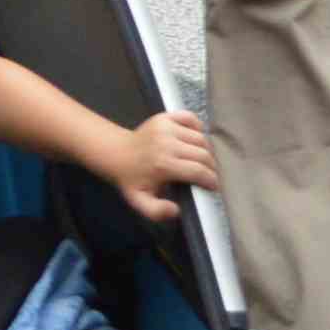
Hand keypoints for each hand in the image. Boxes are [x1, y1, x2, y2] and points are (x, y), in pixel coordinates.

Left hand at [103, 109, 224, 223]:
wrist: (117, 152)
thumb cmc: (131, 178)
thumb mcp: (139, 201)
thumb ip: (157, 212)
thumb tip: (176, 210)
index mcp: (163, 164)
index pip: (198, 171)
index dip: (210, 180)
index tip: (213, 186)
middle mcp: (166, 143)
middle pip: (203, 154)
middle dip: (211, 167)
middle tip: (209, 174)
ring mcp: (166, 127)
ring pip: (200, 138)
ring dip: (206, 150)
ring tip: (202, 160)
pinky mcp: (165, 117)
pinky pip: (191, 118)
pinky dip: (198, 128)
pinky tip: (194, 140)